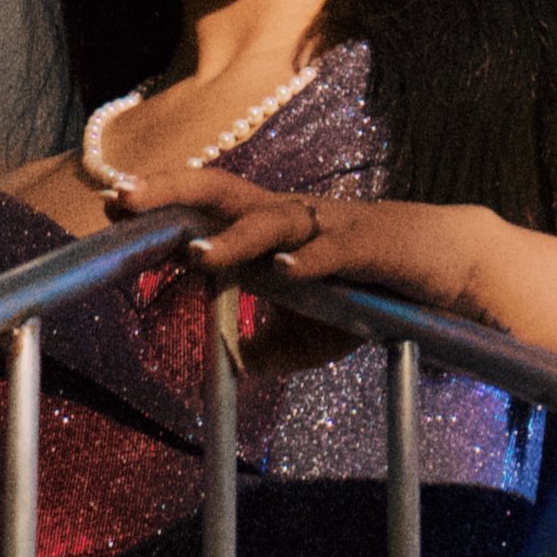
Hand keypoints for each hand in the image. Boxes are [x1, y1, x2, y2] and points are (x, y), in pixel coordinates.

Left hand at [104, 168, 490, 371]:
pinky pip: (337, 250)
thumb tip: (233, 365)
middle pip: (223, 191)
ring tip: (199, 256)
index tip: (110, 204)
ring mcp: (330, 226)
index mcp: (269, 229)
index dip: (159, 203)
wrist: (446, 265)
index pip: (204, 207)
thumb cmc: (369, 291)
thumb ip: (269, 344)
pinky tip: (285, 270)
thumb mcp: (311, 330)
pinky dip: (311, 259)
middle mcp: (291, 217)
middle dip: (172, 191)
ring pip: (276, 219)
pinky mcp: (372, 245)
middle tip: (123, 198)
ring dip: (236, 237)